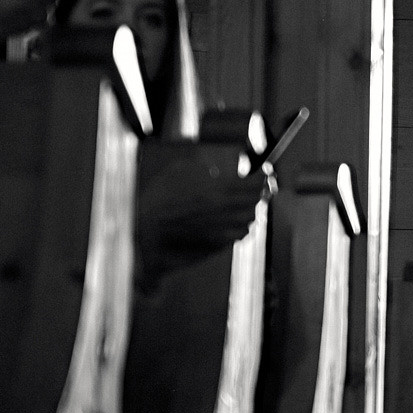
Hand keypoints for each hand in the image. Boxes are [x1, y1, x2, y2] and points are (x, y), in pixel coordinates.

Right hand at [135, 151, 274, 290]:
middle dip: (260, 192)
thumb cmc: (159, 199)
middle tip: (261, 187)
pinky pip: (239, 234)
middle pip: (257, 201)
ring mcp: (225, 229)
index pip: (255, 183)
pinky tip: (235, 221)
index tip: (266, 173)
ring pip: (250, 219)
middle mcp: (228, 210)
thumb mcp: (179, 171)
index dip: (263, 177)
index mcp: (221, 190)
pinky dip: (241, 226)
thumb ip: (203, 169)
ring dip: (250, 209)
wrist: (147, 231)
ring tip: (247, 203)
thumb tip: (214, 172)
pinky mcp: (218, 244)